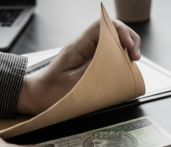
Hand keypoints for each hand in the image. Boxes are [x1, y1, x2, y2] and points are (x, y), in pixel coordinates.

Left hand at [16, 19, 140, 114]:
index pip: (101, 25)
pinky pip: (105, 54)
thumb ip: (93, 69)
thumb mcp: (73, 83)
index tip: (129, 47)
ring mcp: (84, 53)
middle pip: (109, 31)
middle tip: (135, 56)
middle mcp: (81, 46)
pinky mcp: (85, 62)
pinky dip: (117, 58)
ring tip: (131, 60)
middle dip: (127, 40)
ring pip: (109, 42)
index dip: (120, 31)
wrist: (36, 96)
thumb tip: (113, 60)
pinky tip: (122, 65)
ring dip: (123, 49)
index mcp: (77, 47)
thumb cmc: (49, 91)